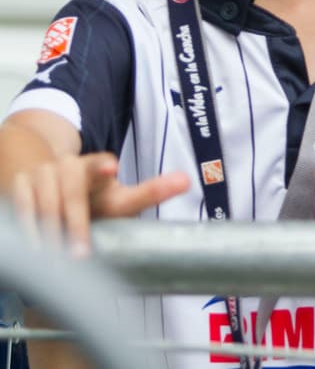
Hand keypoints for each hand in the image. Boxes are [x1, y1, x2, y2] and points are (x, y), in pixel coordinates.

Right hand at [9, 152, 188, 256]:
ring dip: (49, 233)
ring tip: (56, 261)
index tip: (111, 168)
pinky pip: (18, 212)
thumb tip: (187, 180)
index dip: (102, 167)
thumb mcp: (117, 195)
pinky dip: (25, 232)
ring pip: (43, 205)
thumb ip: (149, 191)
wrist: (42, 176)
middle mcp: (65, 168)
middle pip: (71, 194)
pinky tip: (31, 252)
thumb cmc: (89, 196)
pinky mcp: (16, 188)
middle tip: (81, 255)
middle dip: (76, 224)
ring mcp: (39, 176)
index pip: (98, 163)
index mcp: (93, 168)